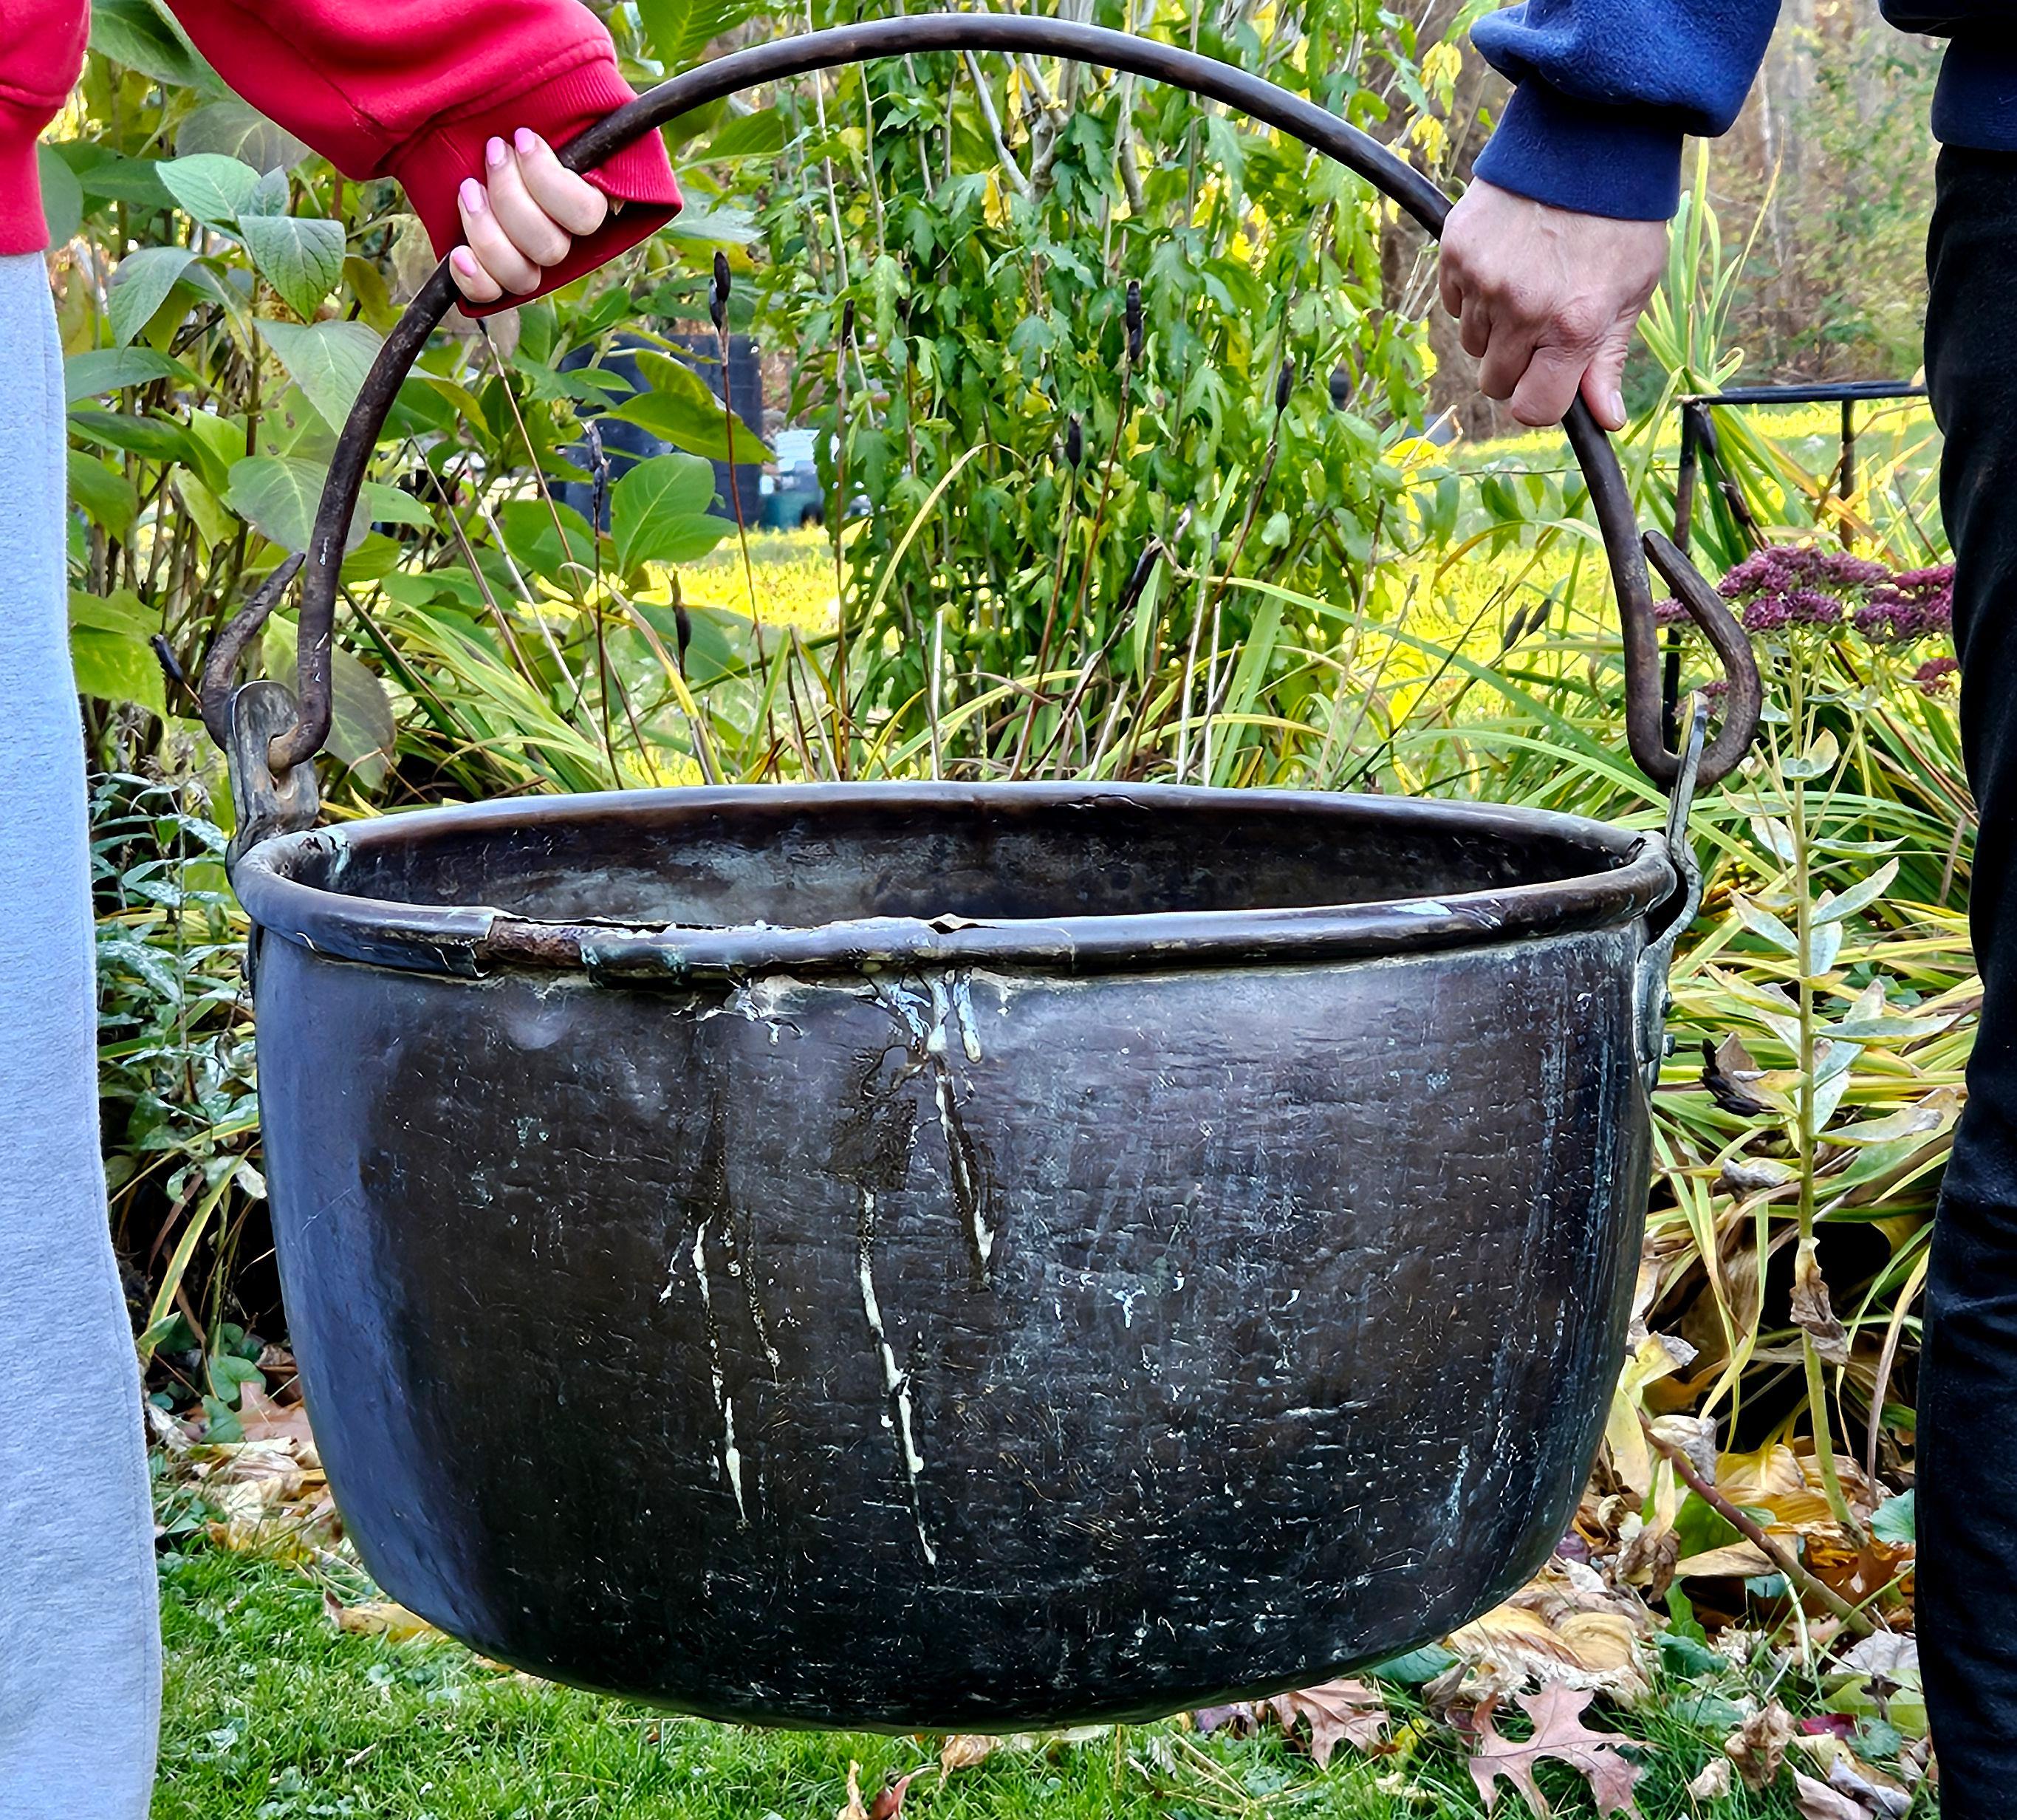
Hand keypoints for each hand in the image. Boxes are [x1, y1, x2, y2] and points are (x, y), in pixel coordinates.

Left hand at [449, 128, 609, 303]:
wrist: (483, 131)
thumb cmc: (524, 116)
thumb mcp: (559, 105)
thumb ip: (585, 121)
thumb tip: (599, 123)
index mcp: (590, 205)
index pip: (586, 216)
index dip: (549, 182)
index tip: (522, 139)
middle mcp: (564, 241)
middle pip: (549, 247)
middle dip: (510, 197)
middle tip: (492, 152)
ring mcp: (530, 262)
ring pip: (522, 275)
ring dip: (487, 231)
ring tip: (468, 188)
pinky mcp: (495, 275)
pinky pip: (489, 296)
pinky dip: (473, 279)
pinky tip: (458, 254)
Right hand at [1437, 179, 1668, 430]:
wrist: (1588, 137)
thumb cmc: (1620, 218)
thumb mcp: (1633, 289)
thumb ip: (1608, 358)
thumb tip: (1604, 420)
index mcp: (1572, 326)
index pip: (1532, 409)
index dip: (1541, 401)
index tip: (1551, 381)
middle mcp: (1522, 310)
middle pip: (1495, 383)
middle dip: (1516, 366)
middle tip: (1540, 328)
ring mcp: (1483, 281)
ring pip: (1472, 344)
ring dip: (1495, 329)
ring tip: (1527, 282)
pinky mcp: (1457, 252)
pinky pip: (1454, 303)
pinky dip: (1474, 294)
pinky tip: (1506, 261)